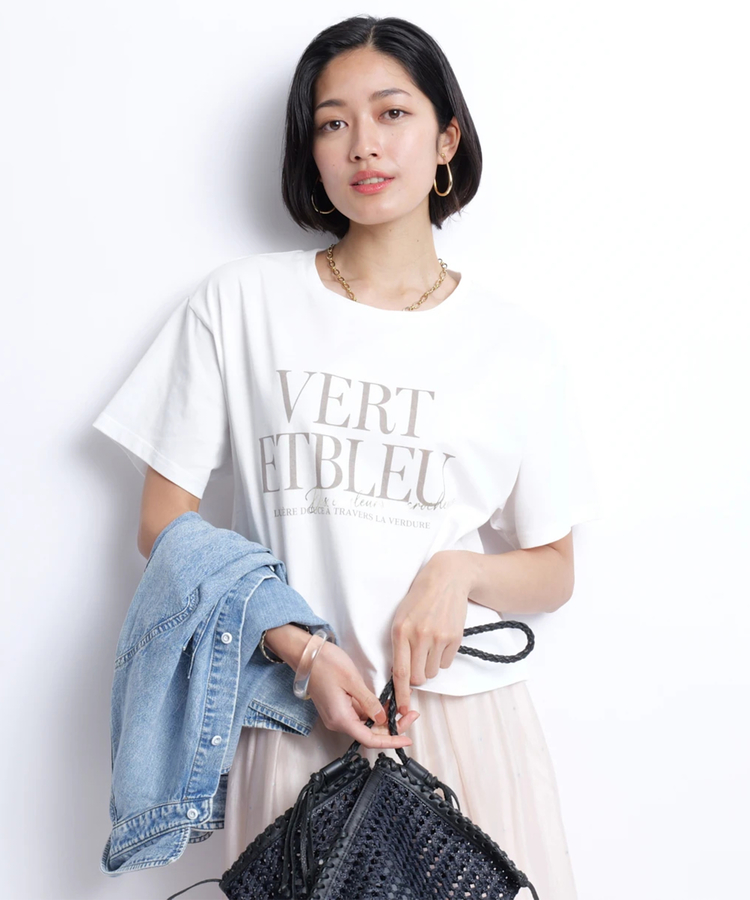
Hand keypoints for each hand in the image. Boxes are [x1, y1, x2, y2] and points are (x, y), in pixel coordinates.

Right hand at [306, 640, 419, 749]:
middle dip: (392, 727)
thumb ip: (369, 702)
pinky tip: (387, 703)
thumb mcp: (352, 681)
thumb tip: (382, 718)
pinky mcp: (339, 707)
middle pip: (370, 733)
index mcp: (340, 718)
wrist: (306, 654)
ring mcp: (338, 714)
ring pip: (366, 724)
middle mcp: (338, 721)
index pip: (370, 739)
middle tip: (411, 715)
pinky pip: (360, 715)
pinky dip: (375, 711)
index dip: (390, 741)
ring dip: (385, 718)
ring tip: (403, 708)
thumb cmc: (325, 663)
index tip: (406, 740)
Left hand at [390, 550, 474, 718]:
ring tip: (429, 643)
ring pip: (433, 672)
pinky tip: (441, 638)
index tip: (402, 710)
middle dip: (417, 676)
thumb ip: (400, 644)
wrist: (446, 578)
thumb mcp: (401, 617)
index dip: (401, 694)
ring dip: (430, 665)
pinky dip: (442, 657)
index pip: (400, 672)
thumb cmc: (419, 598)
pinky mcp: (454, 638)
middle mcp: (419, 636)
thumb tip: (402, 675)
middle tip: (417, 661)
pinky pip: (446, 663)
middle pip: (418, 678)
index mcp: (400, 631)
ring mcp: (438, 637)